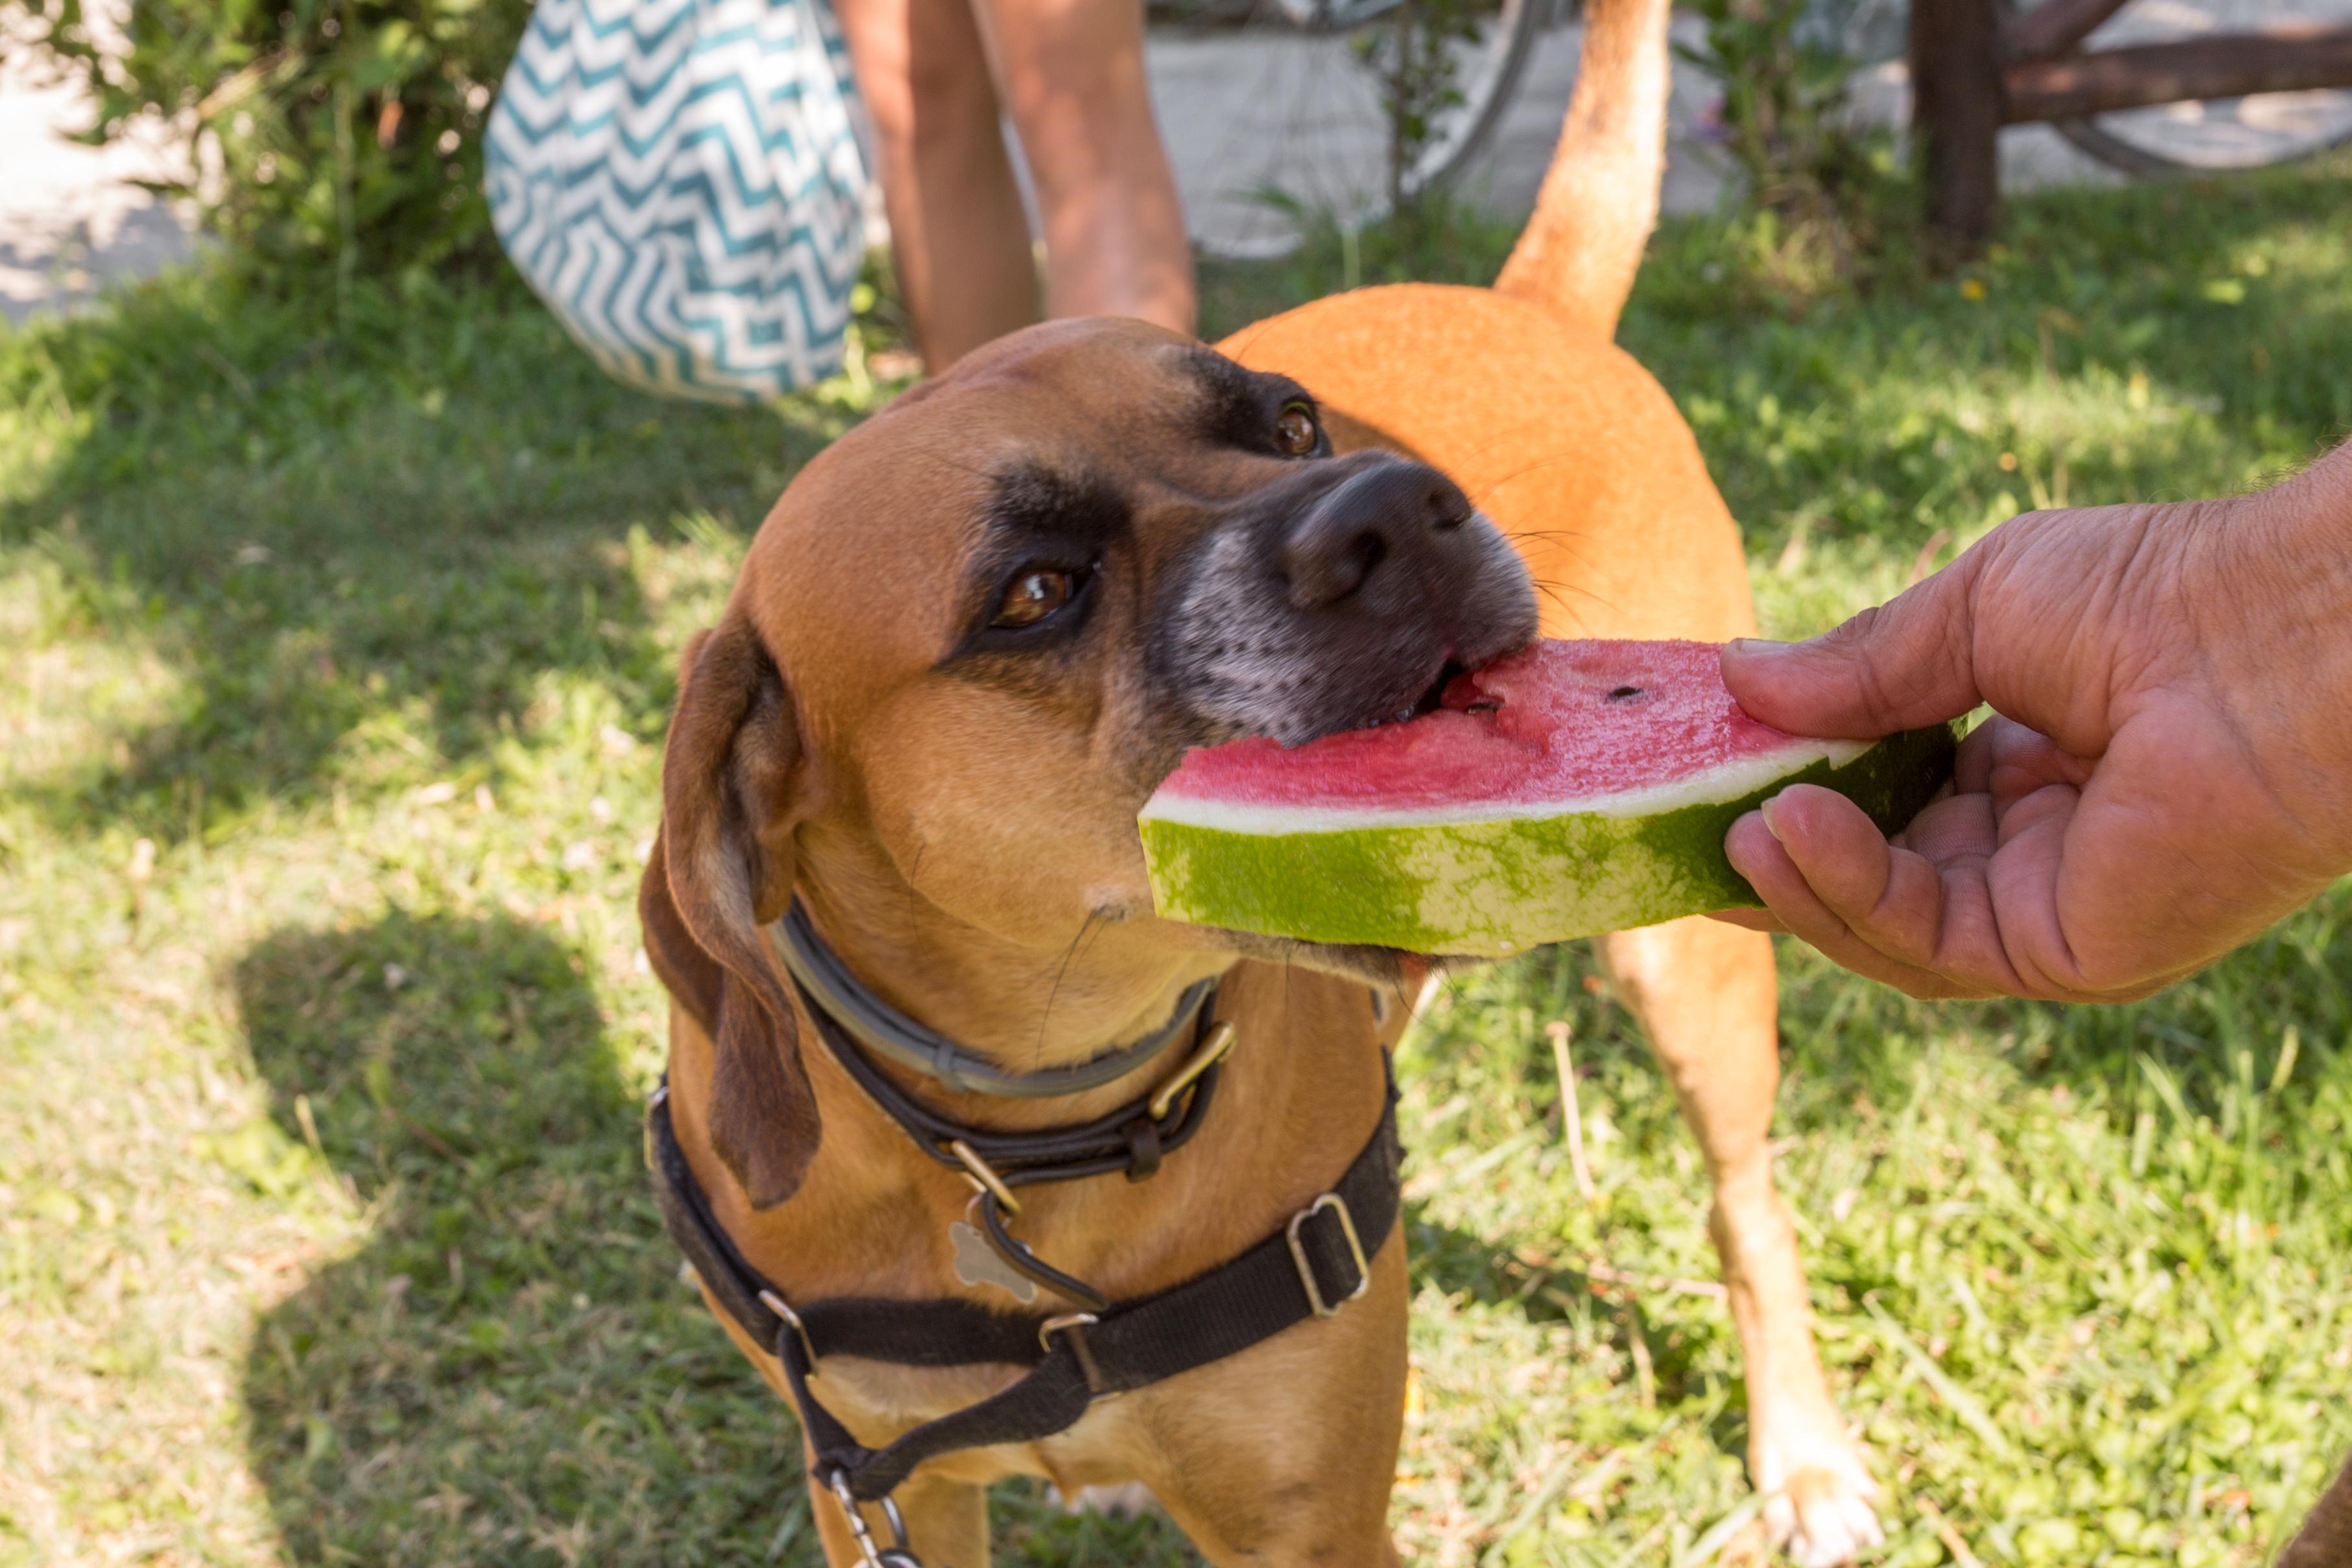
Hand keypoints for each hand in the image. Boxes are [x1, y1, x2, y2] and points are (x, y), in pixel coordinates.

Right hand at [1714, 449, 2351, 1001]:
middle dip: (1774, 859)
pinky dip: (1847, 890)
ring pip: (1886, 927)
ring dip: (1797, 880)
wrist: (2277, 632)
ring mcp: (2051, 909)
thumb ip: (1858, 667)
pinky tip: (1792, 827)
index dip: (1794, 797)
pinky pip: (1927, 939)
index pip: (1885, 809)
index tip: (1708, 777)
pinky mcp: (2068, 954)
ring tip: (1729, 827)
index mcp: (2027, 769)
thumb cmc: (2155, 592)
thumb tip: (1736, 680)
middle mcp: (2038, 851)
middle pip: (1872, 881)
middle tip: (1680, 829)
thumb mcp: (1971, 611)